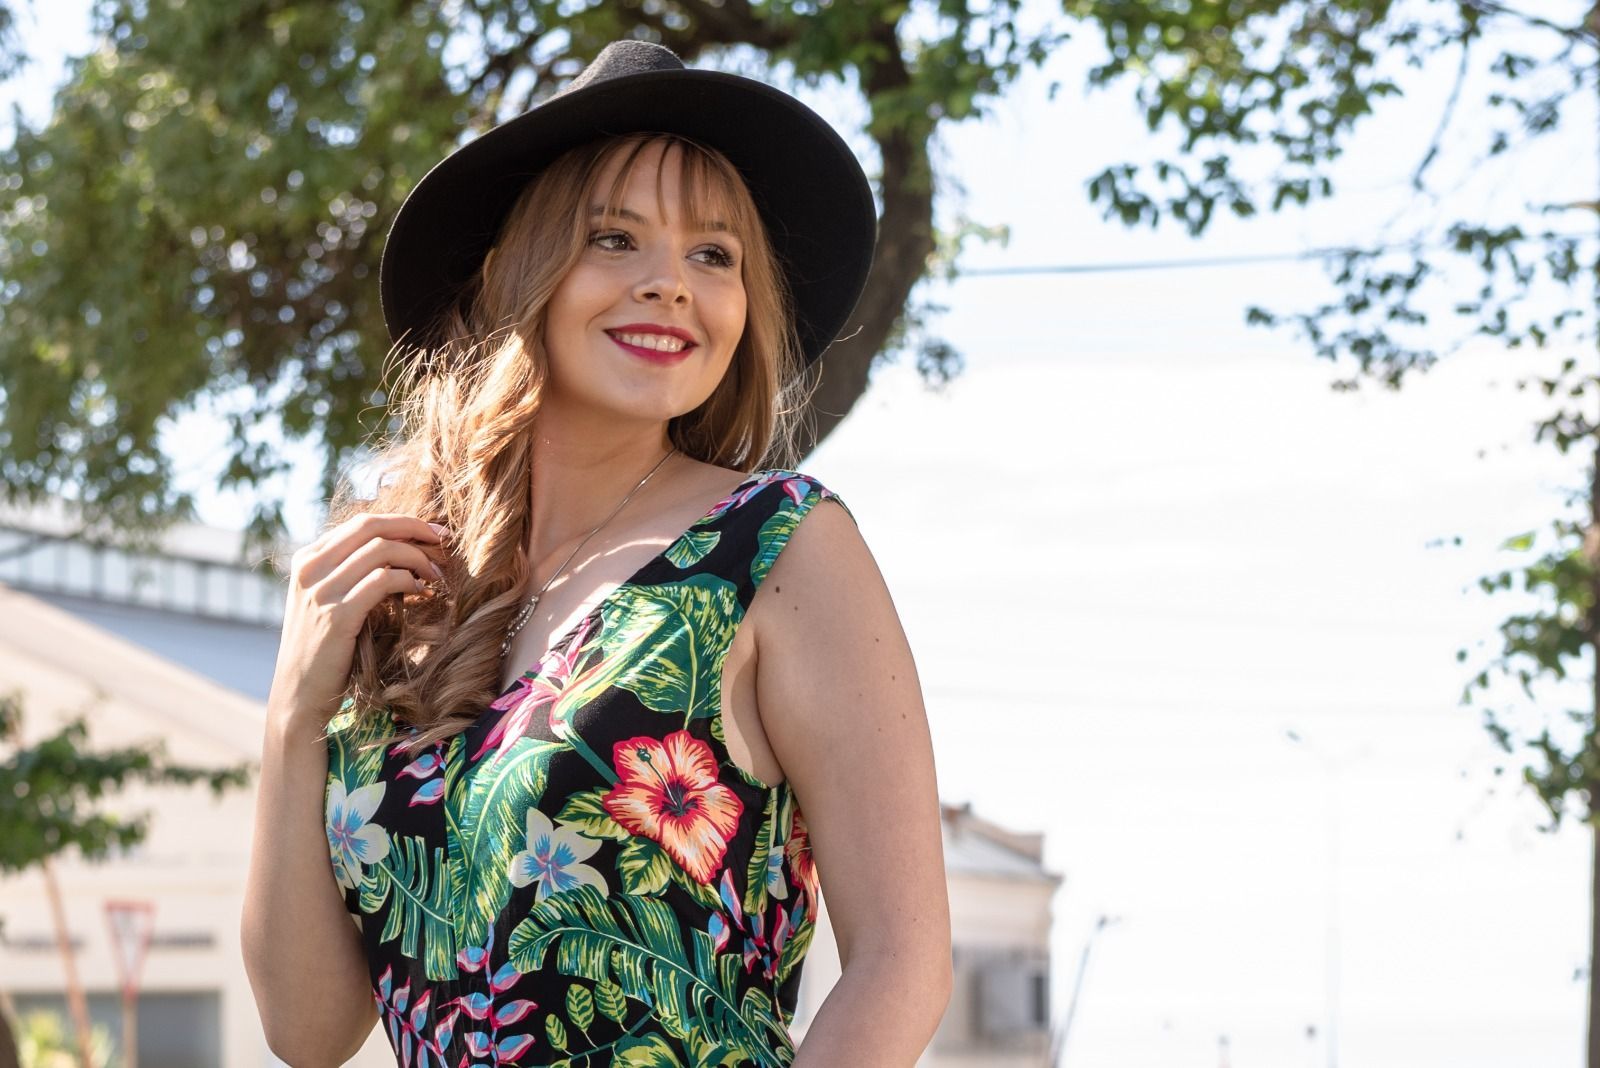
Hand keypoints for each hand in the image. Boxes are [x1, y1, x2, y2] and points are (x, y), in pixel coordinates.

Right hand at [268, 513, 446, 724]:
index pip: (362, 522)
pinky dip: (409, 581)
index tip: (433, 532)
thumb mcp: (328, 601)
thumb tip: (400, 549)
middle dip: (415, 528)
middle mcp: (309, 568)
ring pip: (381, 550)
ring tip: (437, 574)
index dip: (403, 522)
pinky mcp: (336, 615)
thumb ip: (350, 572)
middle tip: (445, 541)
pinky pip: (382, 580)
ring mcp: (320, 591)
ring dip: (418, 558)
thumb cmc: (325, 649)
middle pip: (372, 526)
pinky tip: (421, 593)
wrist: (299, 695)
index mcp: (307, 558)